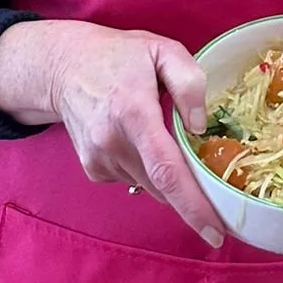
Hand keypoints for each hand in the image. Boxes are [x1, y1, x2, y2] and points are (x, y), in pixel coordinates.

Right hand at [0, 20, 223, 246]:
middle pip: (163, 186)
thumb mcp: (163, 50)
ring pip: (151, 185)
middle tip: (217, 181)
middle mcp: (112, 143)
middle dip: (193, 193)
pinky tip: (141, 139)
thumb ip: (189, 83)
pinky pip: (134, 179)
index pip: (166, 170)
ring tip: (167, 137)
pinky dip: (148, 168)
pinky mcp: (94, 170)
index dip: (193, 205)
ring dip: (169, 174)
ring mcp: (99, 160)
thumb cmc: (120, 55)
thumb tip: (200, 128)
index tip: (215, 231)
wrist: (66, 66)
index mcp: (133, 112)